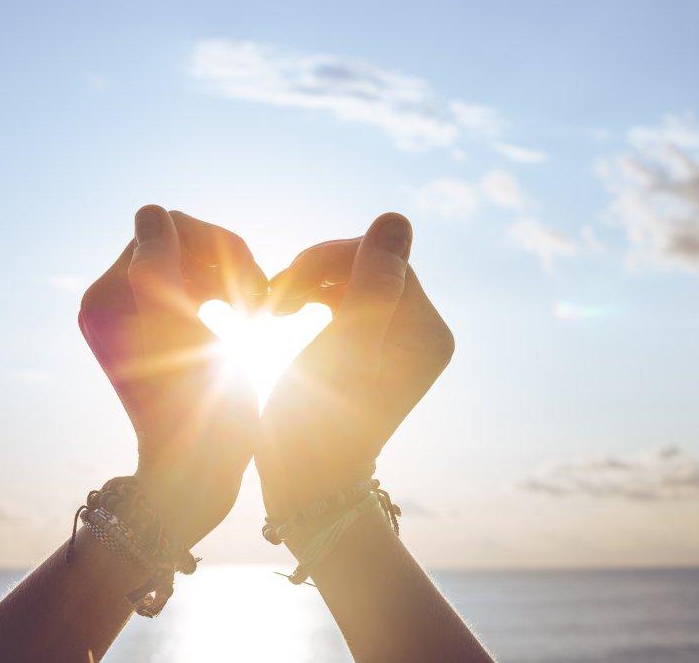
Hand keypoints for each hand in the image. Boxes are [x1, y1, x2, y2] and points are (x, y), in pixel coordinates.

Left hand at [79, 205, 266, 546]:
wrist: (199, 470)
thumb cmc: (193, 407)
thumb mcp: (178, 329)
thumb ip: (160, 262)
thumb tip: (152, 210)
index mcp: (107, 295)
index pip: (167, 228)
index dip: (216, 245)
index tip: (249, 288)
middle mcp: (118, 302)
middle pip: (185, 243)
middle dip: (229, 263)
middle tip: (261, 302)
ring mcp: (145, 319)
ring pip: (201, 264)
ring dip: (237, 279)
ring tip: (260, 313)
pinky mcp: (172, 335)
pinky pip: (205, 289)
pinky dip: (233, 297)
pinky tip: (252, 319)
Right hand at [257, 212, 453, 519]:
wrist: (305, 482)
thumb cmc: (317, 421)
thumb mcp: (344, 346)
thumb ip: (373, 280)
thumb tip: (398, 217)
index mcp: (428, 330)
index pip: (378, 256)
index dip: (324, 261)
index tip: (278, 292)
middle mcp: (424, 332)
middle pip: (365, 265)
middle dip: (314, 274)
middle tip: (269, 303)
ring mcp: (400, 341)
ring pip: (349, 279)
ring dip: (306, 285)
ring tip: (271, 311)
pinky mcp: (373, 349)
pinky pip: (342, 300)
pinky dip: (309, 301)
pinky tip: (282, 318)